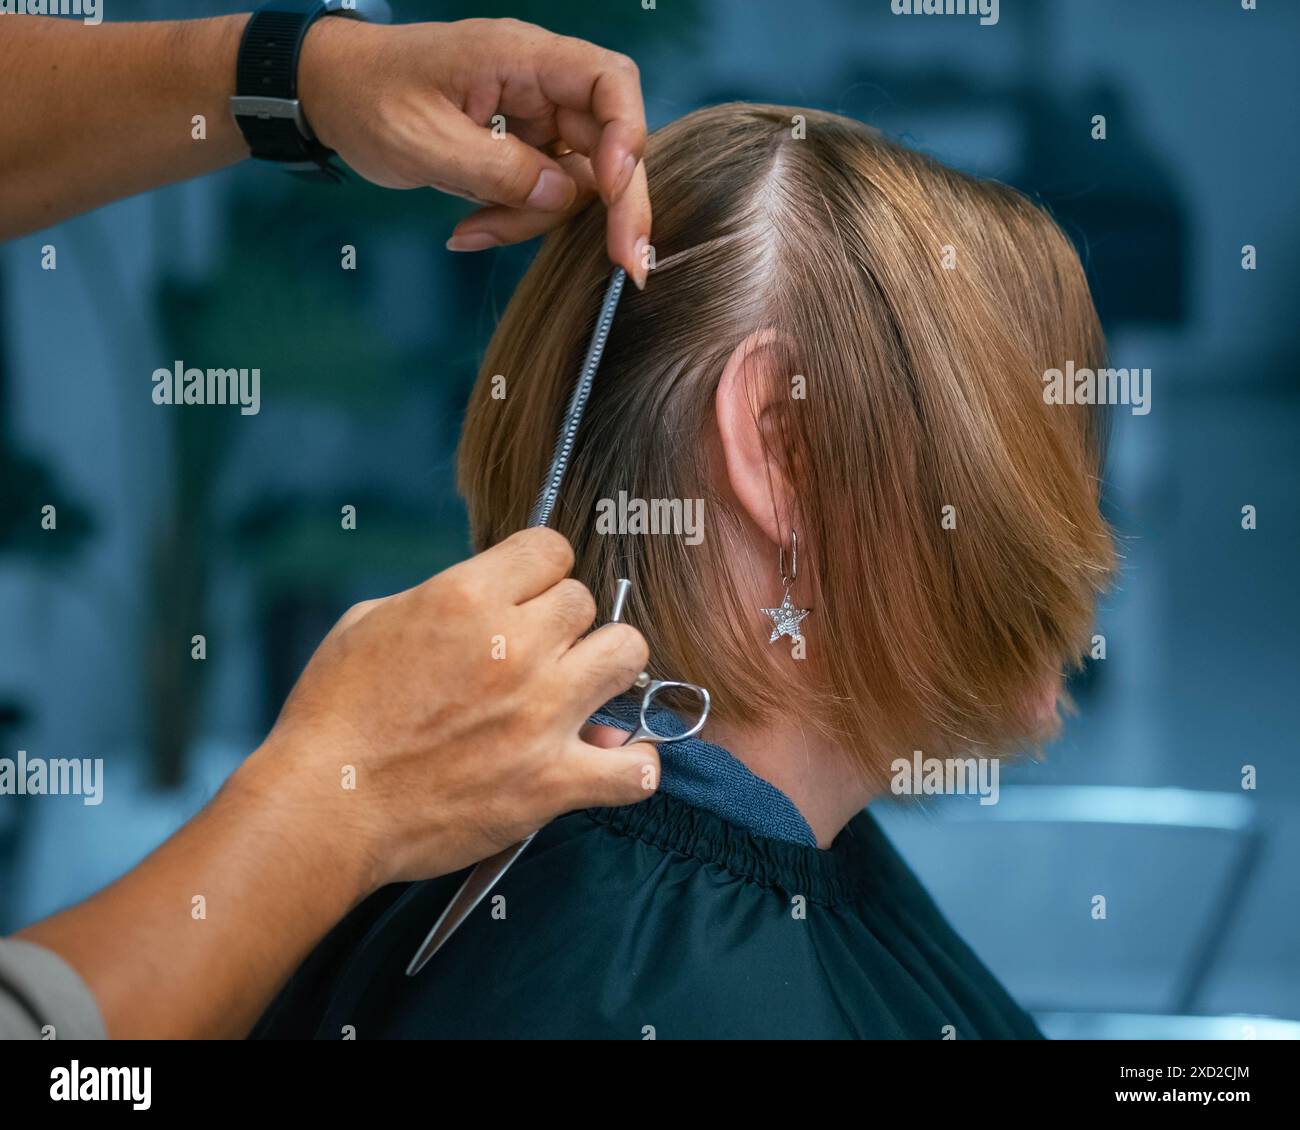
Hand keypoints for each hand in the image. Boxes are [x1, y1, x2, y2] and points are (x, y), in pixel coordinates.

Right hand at [239, 528, 658, 890]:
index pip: (552, 548)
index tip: (526, 595)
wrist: (324, 808)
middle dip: (562, 622)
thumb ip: (442, 598)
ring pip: (627, 655)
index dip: (539, 571)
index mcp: (466, 598)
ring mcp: (540, 715)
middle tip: (534, 653)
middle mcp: (514, 647)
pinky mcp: (550, 783)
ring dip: (604, 669)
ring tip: (577, 691)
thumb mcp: (371, 621)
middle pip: (586, 600)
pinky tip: (610, 758)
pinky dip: (632, 765)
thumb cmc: (334, 715)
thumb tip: (494, 601)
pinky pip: (634, 769)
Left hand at [298, 17, 652, 285]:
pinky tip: (469, 230)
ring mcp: (534, 121)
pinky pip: (541, 195)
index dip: (626, 135)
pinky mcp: (520, 152)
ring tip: (474, 232)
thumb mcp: (425, 140)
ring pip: (575, 181)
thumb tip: (562, 197)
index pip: (609, 82)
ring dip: (537, 221)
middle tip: (627, 265)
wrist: (330, 94)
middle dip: (618, 204)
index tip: (612, 189)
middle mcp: (540, 86)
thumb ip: (498, 170)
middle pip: (610, 141)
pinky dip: (514, 221)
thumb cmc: (368, 97)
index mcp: (522, 58)